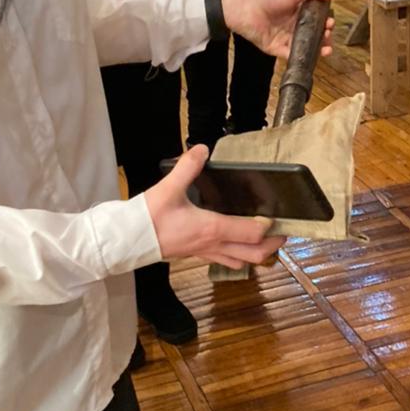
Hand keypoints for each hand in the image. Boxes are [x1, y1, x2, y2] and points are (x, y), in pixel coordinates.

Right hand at [144, 146, 284, 269]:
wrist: (127, 240)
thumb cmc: (148, 218)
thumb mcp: (169, 188)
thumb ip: (187, 167)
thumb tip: (202, 149)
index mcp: (212, 228)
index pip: (252, 233)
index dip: (268, 227)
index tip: (275, 216)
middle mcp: (213, 244)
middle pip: (254, 255)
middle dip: (272, 246)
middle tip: (283, 234)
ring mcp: (205, 253)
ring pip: (241, 261)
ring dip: (257, 254)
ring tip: (265, 241)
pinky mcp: (196, 255)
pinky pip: (225, 260)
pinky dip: (238, 257)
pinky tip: (236, 247)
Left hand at [220, 0, 335, 58]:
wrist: (243, 5)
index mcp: (297, 12)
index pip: (316, 20)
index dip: (325, 23)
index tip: (330, 23)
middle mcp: (292, 26)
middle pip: (313, 36)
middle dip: (324, 38)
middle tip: (328, 34)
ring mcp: (284, 38)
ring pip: (304, 47)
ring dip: (316, 50)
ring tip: (326, 48)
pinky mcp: (275, 48)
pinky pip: (290, 55)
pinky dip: (300, 57)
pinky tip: (311, 56)